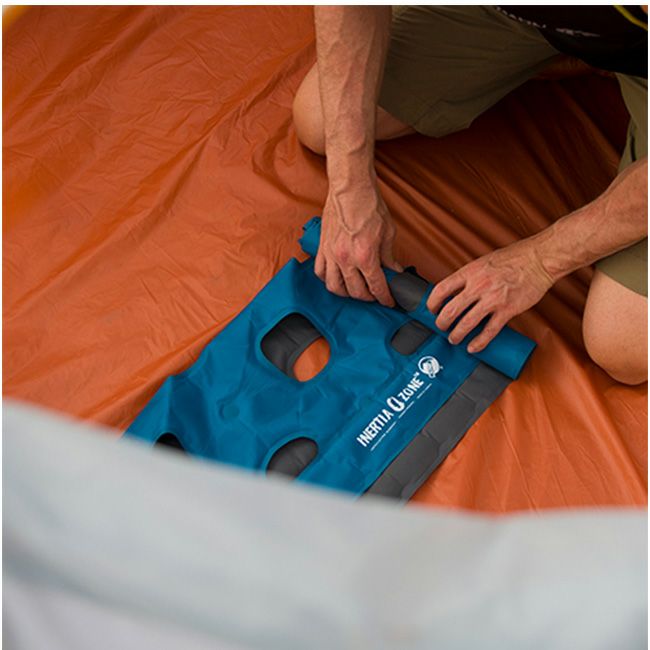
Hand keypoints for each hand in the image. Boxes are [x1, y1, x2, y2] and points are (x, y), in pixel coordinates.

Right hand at [315, 182, 401, 306]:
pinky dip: (327, 279)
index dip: (385, 298)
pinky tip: (336, 278)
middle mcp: (346, 259)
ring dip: (346, 293)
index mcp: (365, 256)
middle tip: (375, 295)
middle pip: (355, 292)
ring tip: (355, 290)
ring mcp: (331, 254)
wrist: (350, 188)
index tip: (389, 301)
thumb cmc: (369, 205)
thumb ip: (389, 256)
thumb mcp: (388, 232)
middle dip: (368, 297)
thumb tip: (394, 271)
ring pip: (334, 287)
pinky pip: (320, 272)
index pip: (376, 287)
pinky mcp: (321, 247)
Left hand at [426, 237, 553, 352]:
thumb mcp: (483, 262)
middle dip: (441, 323)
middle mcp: (478, 286)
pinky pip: (489, 331)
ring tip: (454, 339)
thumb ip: (469, 277)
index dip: (432, 303)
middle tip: (441, 327)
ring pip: (466, 323)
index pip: (441, 290)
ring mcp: (492, 299)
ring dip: (456, 334)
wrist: (539, 259)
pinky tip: (473, 347)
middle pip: (450, 310)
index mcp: (470, 272)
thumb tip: (456, 291)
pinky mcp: (507, 310)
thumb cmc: (514, 258)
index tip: (431, 310)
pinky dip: (479, 342)